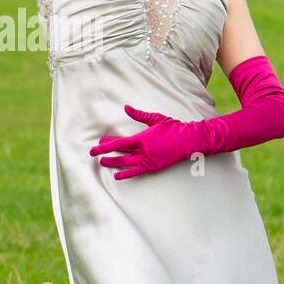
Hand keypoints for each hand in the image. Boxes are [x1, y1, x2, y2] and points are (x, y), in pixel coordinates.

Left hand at [89, 104, 210, 179]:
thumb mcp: (155, 118)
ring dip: (113, 163)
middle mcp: (142, 151)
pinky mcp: (153, 167)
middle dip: (106, 153)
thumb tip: (126, 107)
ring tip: (103, 162)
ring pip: (126, 163)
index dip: (105, 146)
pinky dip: (126, 174)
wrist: (188, 141)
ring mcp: (147, 161)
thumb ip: (139, 115)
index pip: (118, 143)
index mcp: (141, 138)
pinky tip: (117, 176)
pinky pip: (136, 172)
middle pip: (119, 154)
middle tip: (95, 153)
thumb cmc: (173, 128)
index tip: (95, 148)